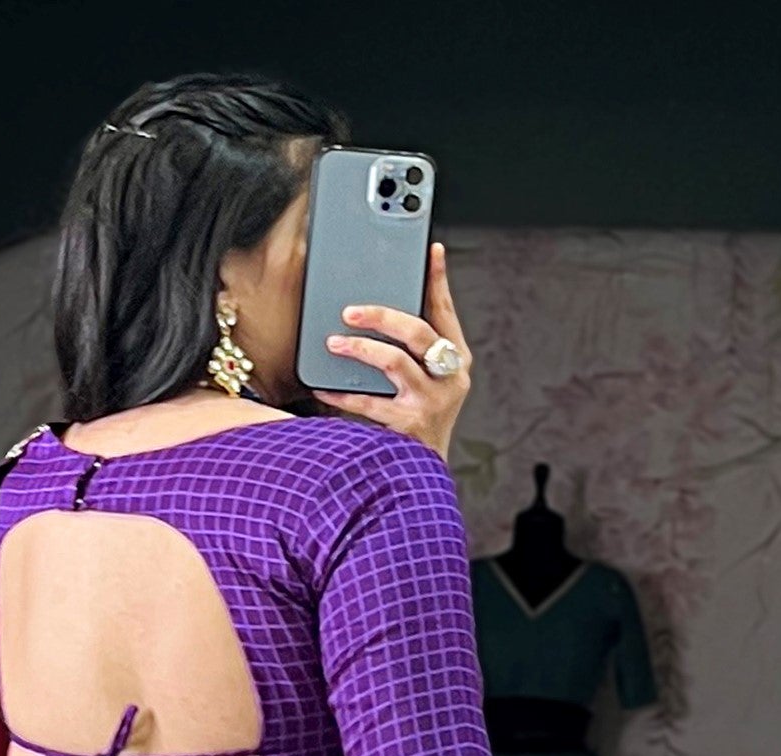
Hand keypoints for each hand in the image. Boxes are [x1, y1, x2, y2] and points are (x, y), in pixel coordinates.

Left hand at [311, 240, 472, 460]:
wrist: (422, 479)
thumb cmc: (418, 424)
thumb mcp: (427, 384)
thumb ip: (414, 352)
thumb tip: (378, 311)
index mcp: (457, 361)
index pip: (446, 313)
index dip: (437, 281)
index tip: (430, 250)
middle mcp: (450, 379)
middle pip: (417, 332)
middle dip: (383, 314)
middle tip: (350, 309)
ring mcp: (431, 403)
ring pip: (394, 362)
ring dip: (360, 349)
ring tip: (333, 343)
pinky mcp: (408, 427)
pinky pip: (368, 403)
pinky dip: (342, 394)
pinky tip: (323, 387)